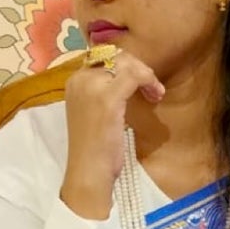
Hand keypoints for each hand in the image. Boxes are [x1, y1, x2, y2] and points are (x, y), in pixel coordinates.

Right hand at [60, 48, 163, 218]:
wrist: (88, 172)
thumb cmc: (94, 149)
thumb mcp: (94, 113)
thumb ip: (103, 93)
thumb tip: (125, 80)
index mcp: (74, 81)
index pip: (103, 57)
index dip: (125, 65)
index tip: (139, 82)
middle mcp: (80, 78)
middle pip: (116, 55)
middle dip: (138, 67)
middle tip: (151, 86)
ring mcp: (92, 86)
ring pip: (126, 62)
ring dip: (145, 73)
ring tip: (155, 92)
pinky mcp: (107, 98)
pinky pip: (134, 75)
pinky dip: (149, 81)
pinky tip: (155, 95)